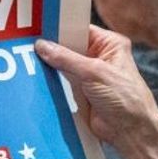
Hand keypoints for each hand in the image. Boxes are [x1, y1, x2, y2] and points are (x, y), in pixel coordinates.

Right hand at [34, 26, 157, 151]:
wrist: (129, 131)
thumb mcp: (94, 73)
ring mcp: (88, 75)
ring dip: (50, 66)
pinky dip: (51, 81)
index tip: (39, 28)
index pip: (80, 29)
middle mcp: (98, 57)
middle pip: (68, 47)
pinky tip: (36, 77)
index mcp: (109, 44)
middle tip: (28, 44)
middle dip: (52, 48)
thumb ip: (66, 59)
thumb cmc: (125, 98)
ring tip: (28, 59)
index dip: (61, 29)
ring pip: (63, 65)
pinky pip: (61, 82)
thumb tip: (43, 46)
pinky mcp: (80, 92)